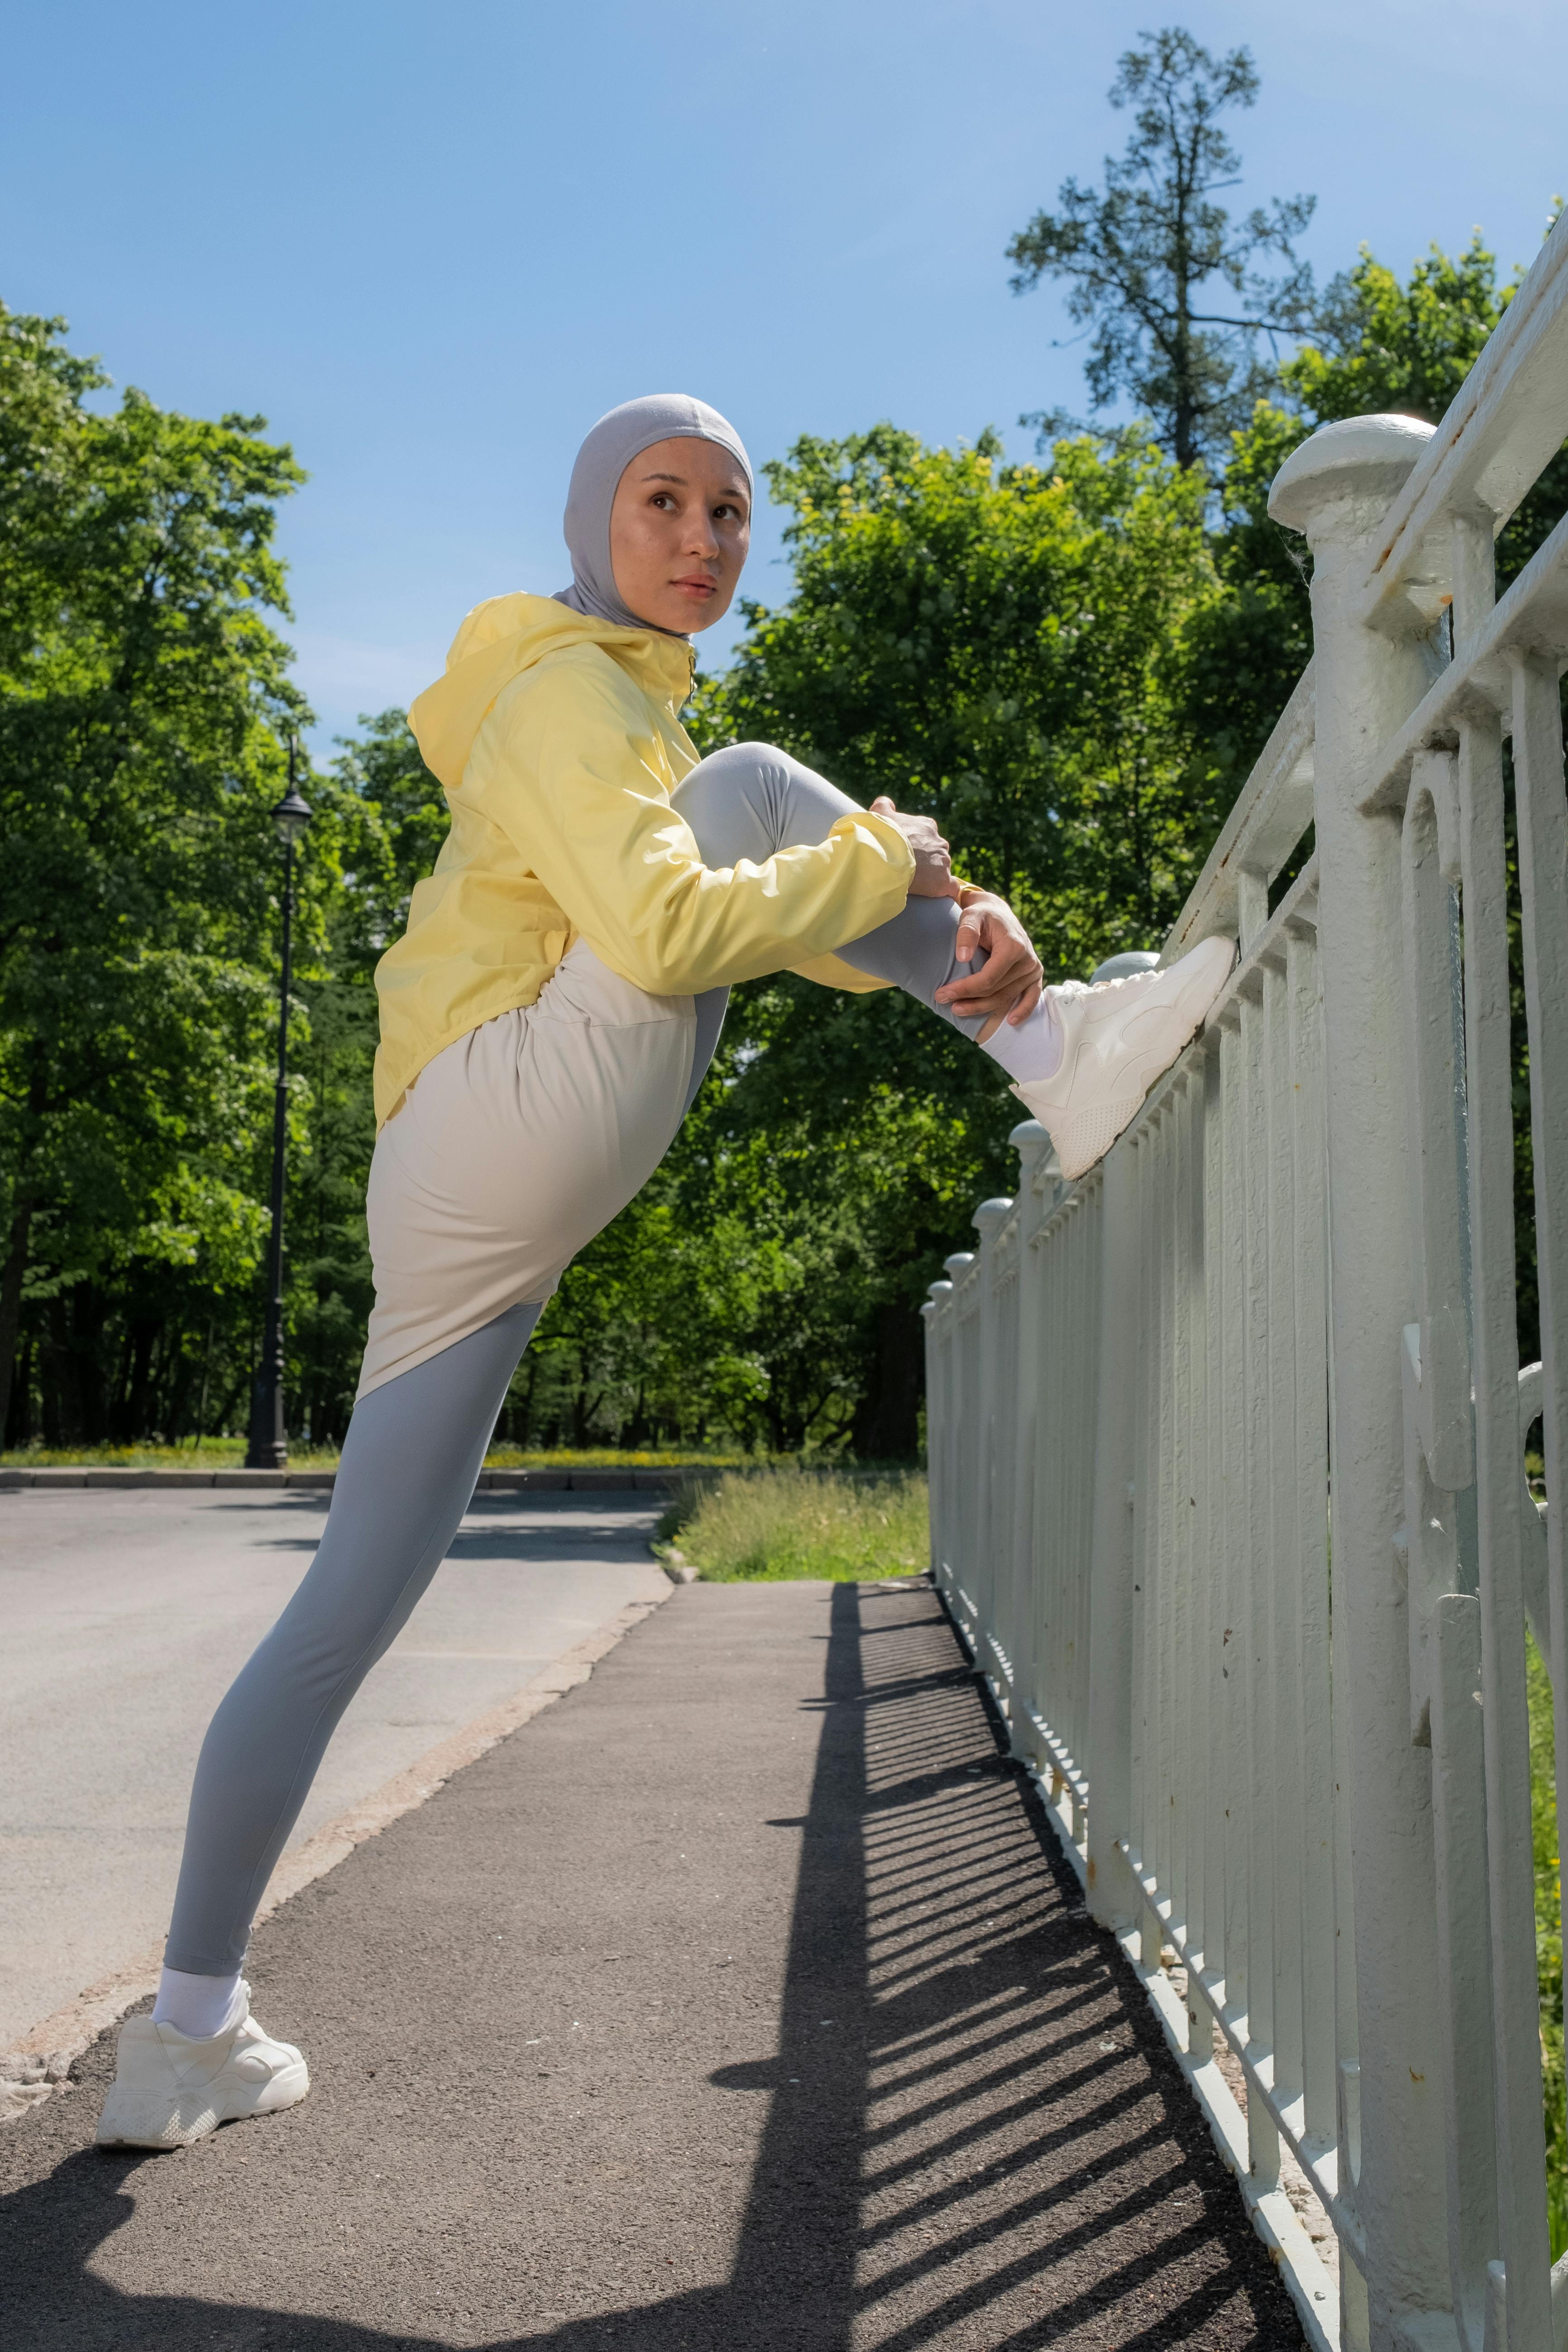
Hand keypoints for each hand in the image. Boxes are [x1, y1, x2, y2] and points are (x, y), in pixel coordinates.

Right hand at [869, 794, 958, 899]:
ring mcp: (943, 861)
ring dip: (931, 876)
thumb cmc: (883, 834)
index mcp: (927, 826)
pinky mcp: (943, 880)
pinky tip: (936, 894)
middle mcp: (939, 842)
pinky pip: (950, 887)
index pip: (926, 836)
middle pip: (935, 853)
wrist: (888, 854)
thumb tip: (885, 802)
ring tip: (915, 884)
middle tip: (908, 870)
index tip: (906, 854)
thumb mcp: (880, 814)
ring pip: (941, 869)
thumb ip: (884, 805)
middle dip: (925, 861)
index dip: (916, 846)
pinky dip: (944, 890)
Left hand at [936, 889, 1043, 1042]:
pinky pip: (1031, 997)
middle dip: (968, 1000)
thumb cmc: (982, 914)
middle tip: (943, 1001)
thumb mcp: (971, 916)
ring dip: (983, 1008)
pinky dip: (1023, 1010)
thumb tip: (962, 958)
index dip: (964, 990)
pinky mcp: (1035, 975)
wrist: (997, 912)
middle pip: (995, 991)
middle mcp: (1027, 960)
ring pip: (1006, 998)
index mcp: (1014, 947)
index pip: (988, 979)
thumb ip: (966, 933)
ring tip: (959, 1009)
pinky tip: (1011, 1021)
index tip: (942, 993)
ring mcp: (1033, 969)